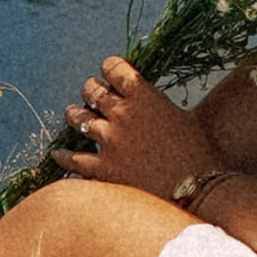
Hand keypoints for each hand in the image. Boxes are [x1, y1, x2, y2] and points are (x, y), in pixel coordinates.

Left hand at [54, 56, 216, 202]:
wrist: (198, 189)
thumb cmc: (197, 153)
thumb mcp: (180, 117)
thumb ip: (155, 107)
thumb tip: (144, 106)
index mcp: (144, 96)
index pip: (115, 69)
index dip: (109, 68)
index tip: (107, 70)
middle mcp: (123, 114)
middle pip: (94, 91)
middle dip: (91, 89)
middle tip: (89, 91)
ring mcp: (110, 141)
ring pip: (79, 119)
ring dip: (74, 114)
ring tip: (71, 113)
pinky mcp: (103, 170)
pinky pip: (74, 160)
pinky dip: (64, 156)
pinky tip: (58, 154)